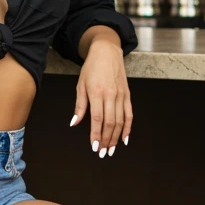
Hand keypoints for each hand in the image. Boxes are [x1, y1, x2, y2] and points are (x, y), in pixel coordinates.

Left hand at [68, 35, 131, 157]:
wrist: (107, 52)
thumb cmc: (91, 68)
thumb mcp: (80, 85)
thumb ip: (79, 106)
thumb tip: (74, 123)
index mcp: (97, 93)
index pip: (97, 119)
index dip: (96, 135)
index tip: (94, 147)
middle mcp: (110, 95)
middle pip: (110, 123)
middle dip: (106, 140)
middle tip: (103, 153)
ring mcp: (121, 95)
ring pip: (120, 121)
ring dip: (116, 138)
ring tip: (111, 149)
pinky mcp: (127, 95)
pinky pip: (129, 114)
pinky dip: (128, 128)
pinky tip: (125, 139)